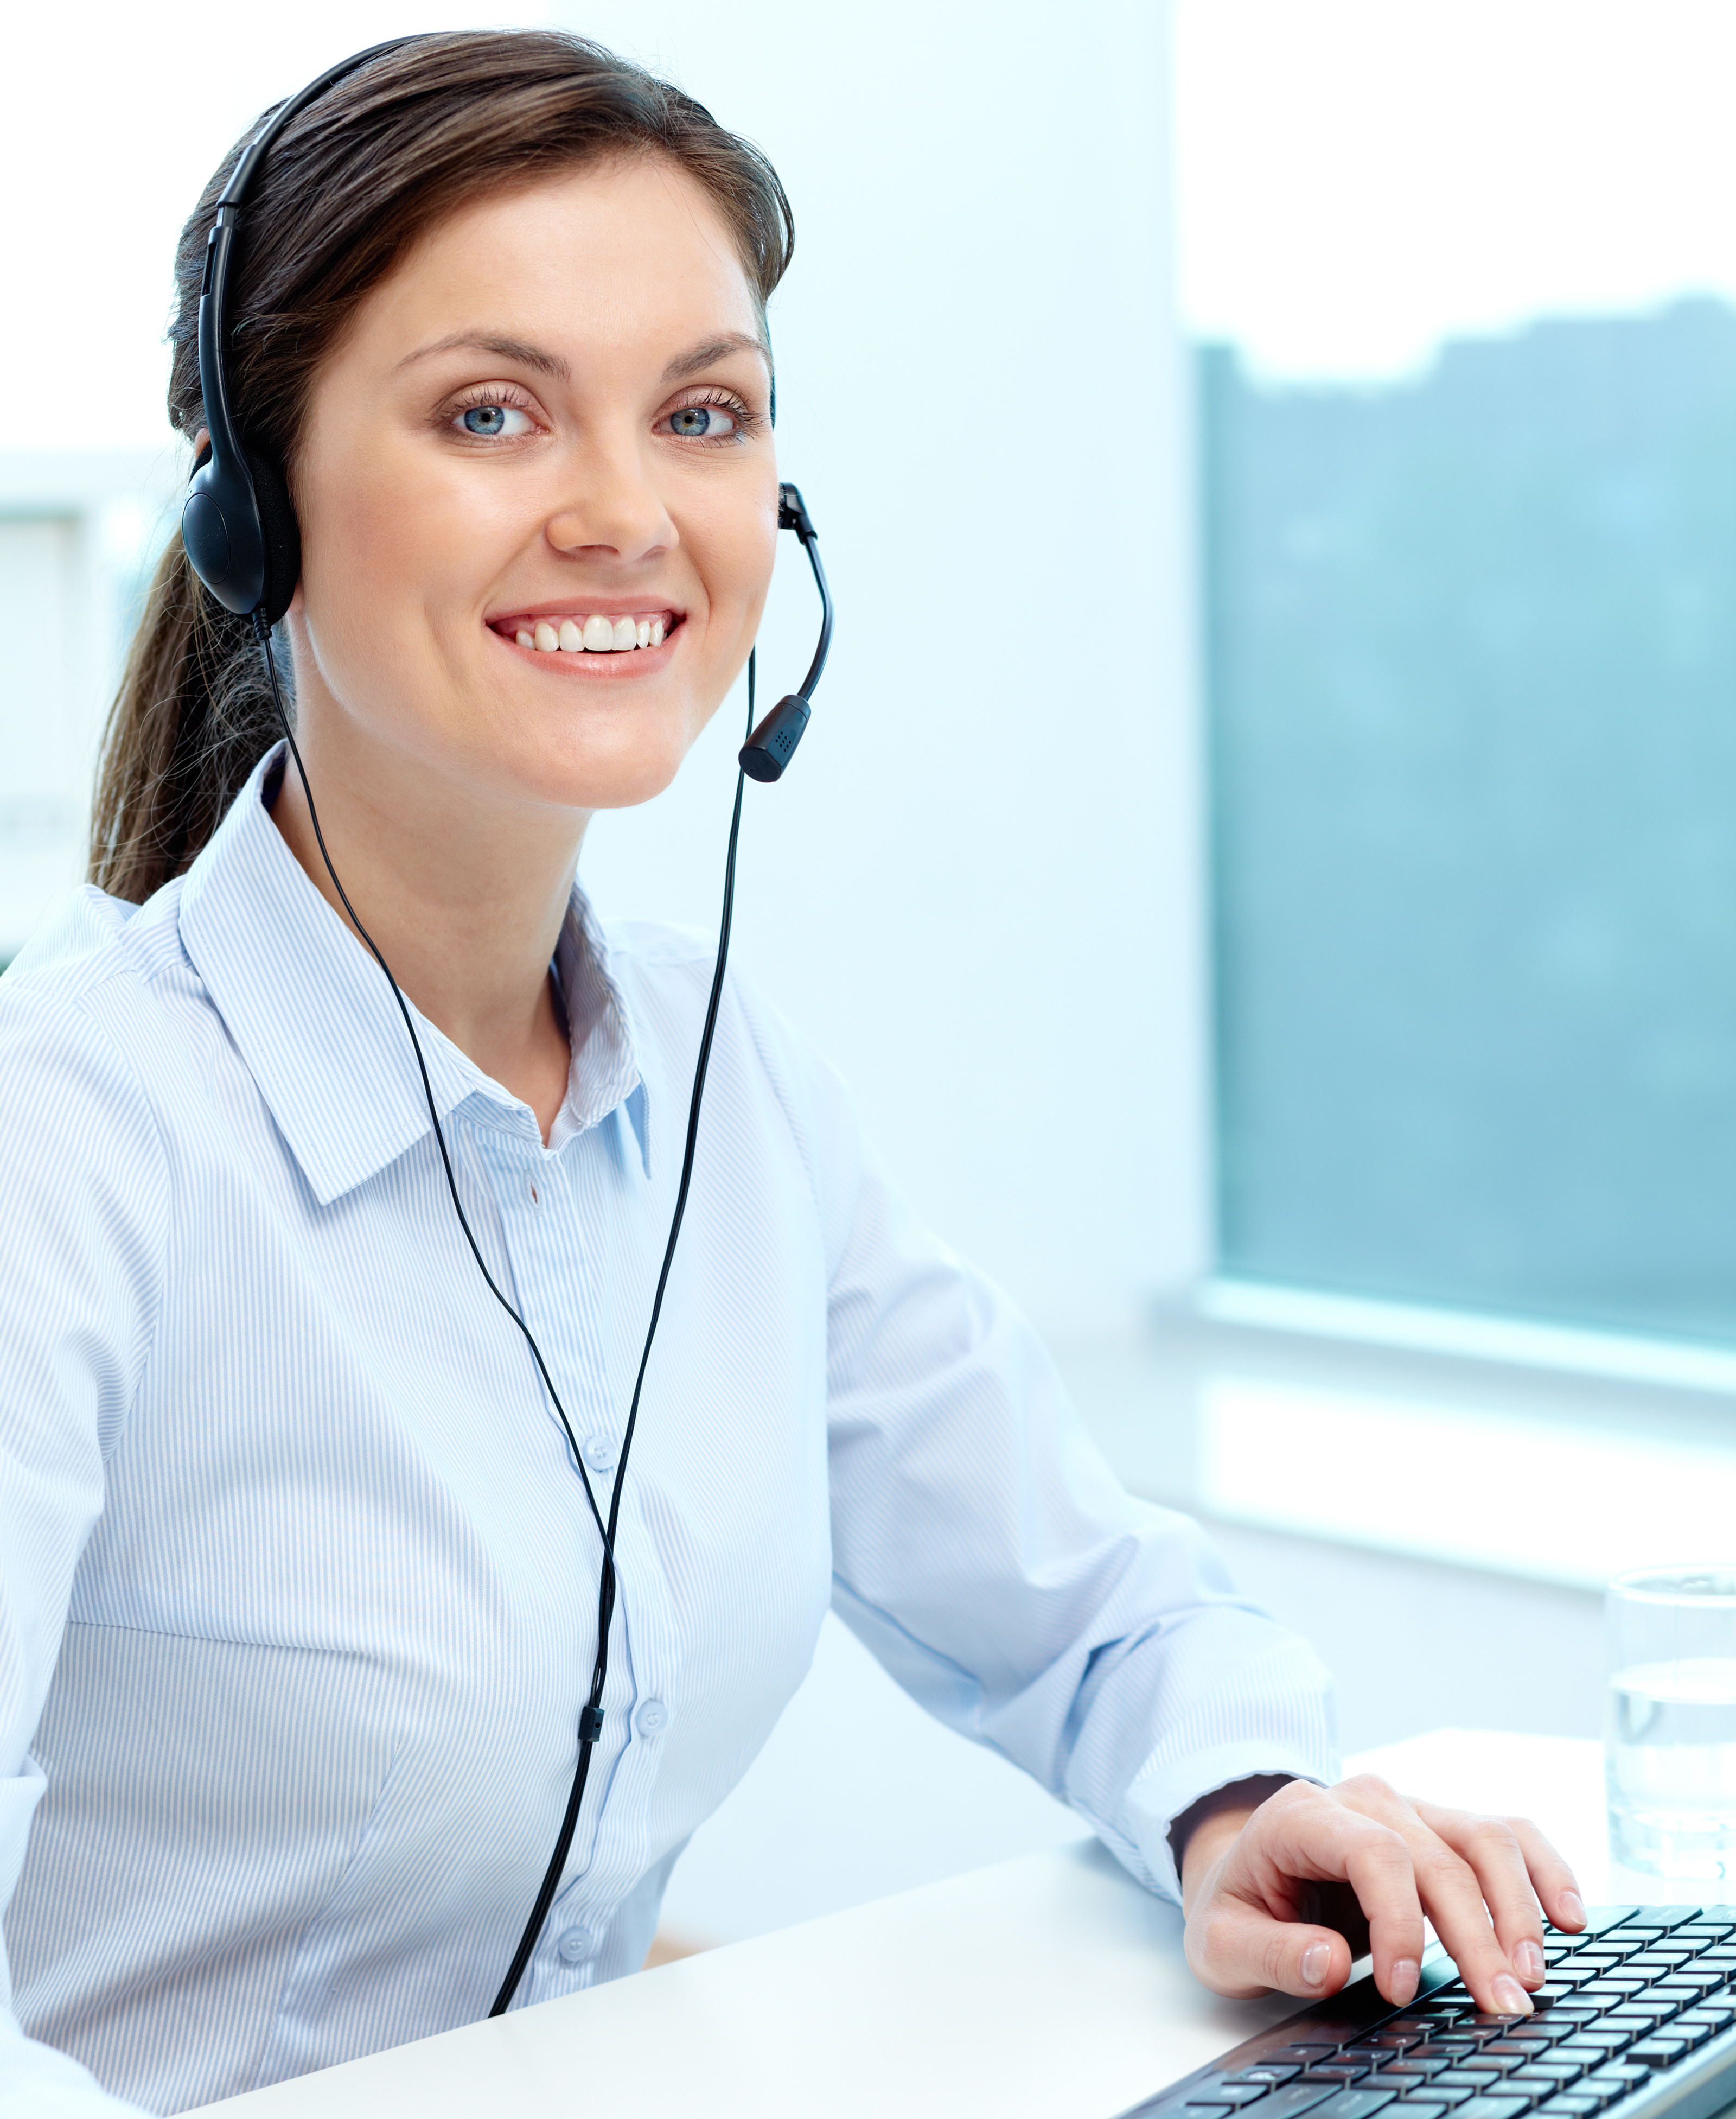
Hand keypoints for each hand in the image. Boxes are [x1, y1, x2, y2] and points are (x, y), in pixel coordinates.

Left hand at [1176, 1774, 1586, 2015]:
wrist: (1248, 1873)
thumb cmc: (1239, 1907)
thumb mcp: (1221, 1941)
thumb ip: (1269, 1952)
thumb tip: (1328, 1962)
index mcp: (1302, 1815)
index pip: (1373, 1853)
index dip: (1398, 1922)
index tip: (1399, 1988)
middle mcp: (1364, 1799)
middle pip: (1439, 1855)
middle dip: (1477, 1934)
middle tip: (1501, 2006)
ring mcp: (1409, 1808)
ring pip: (1484, 1838)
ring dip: (1519, 1908)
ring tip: (1532, 1976)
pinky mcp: (1442, 1828)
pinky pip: (1507, 1835)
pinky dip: (1543, 1871)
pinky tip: (1569, 1917)